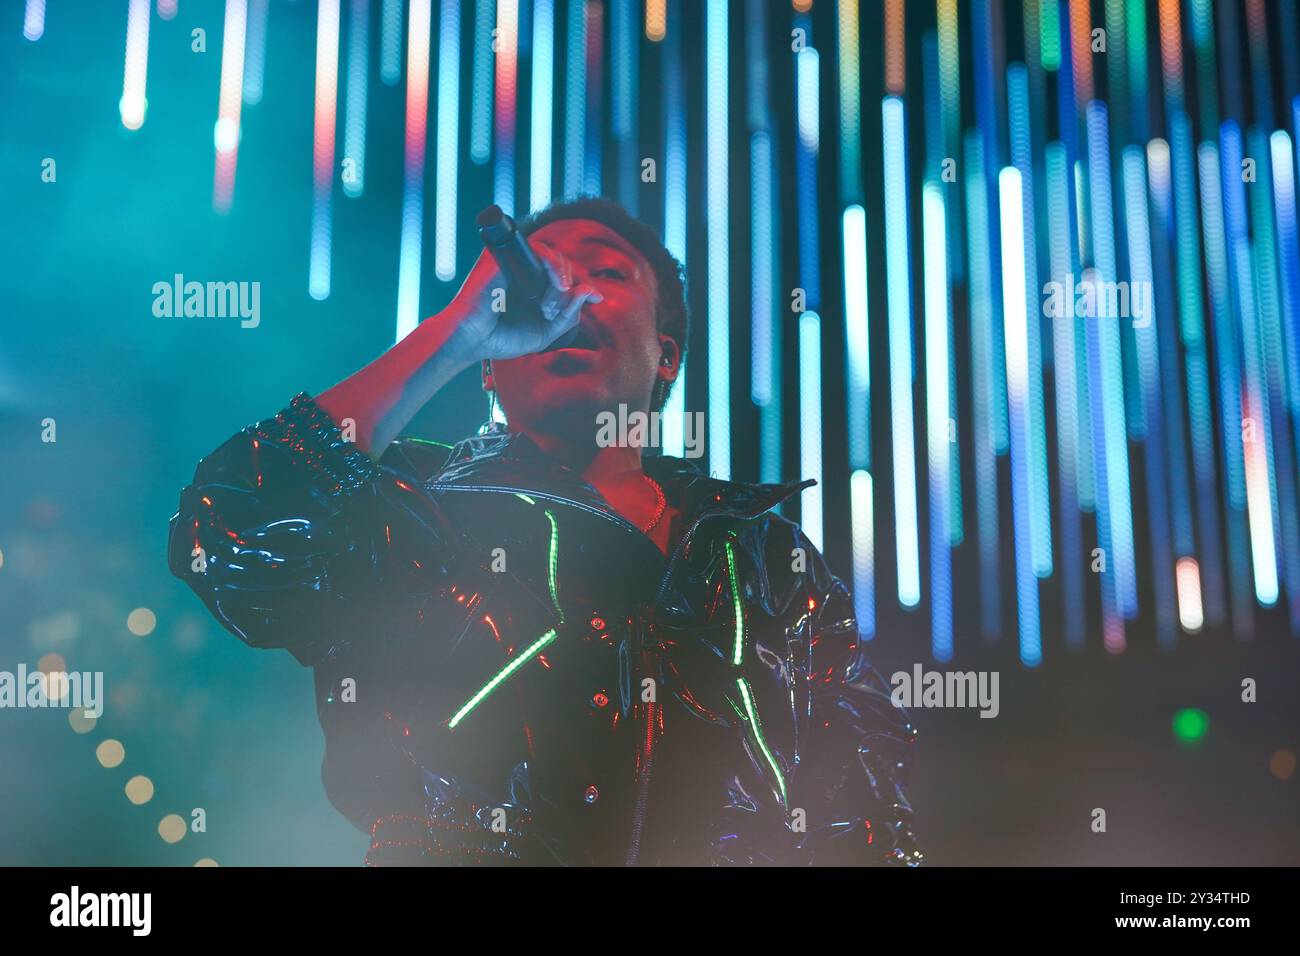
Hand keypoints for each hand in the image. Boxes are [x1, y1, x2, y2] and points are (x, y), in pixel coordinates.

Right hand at [441, 243, 603, 362]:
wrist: (472, 339)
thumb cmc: (502, 338)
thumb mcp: (546, 332)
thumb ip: (570, 314)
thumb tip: (593, 292)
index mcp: (535, 289)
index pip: (566, 278)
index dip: (581, 288)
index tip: (595, 299)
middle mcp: (526, 272)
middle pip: (563, 266)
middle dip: (568, 290)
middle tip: (552, 312)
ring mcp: (516, 262)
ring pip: (554, 256)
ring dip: (561, 280)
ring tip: (548, 306)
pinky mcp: (507, 255)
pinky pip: (540, 250)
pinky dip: (554, 266)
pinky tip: (557, 286)